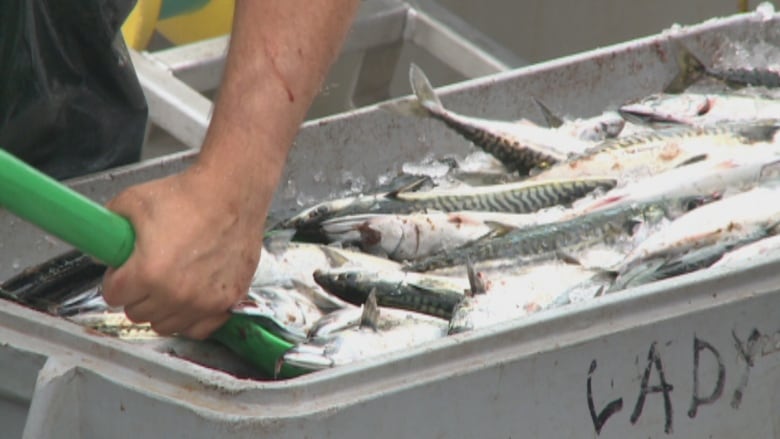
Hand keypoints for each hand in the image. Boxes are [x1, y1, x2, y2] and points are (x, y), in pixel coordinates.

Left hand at [101, 165, 264, 338]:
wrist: (232, 193)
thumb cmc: (188, 197)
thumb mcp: (133, 202)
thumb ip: (107, 229)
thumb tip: (97, 249)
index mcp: (148, 272)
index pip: (113, 295)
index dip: (116, 278)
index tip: (124, 269)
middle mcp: (176, 293)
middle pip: (137, 313)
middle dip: (137, 294)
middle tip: (148, 271)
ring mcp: (204, 301)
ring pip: (165, 325)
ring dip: (162, 307)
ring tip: (169, 282)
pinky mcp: (227, 301)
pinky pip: (198, 329)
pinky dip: (191, 317)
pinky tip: (189, 297)